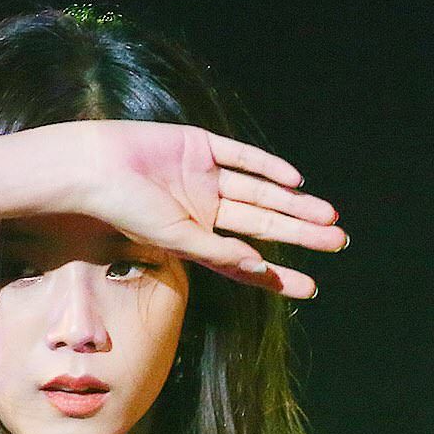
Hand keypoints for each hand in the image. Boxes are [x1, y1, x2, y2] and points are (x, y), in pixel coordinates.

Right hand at [46, 118, 347, 299]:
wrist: (94, 166)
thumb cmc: (125, 211)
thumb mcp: (174, 238)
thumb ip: (215, 251)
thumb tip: (258, 264)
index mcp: (197, 239)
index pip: (247, 262)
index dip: (279, 276)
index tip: (311, 289)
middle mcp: (205, 209)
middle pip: (263, 223)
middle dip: (301, 234)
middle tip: (338, 242)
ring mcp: (204, 177)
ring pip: (260, 193)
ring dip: (294, 204)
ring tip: (328, 216)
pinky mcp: (200, 145)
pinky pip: (241, 156)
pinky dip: (268, 166)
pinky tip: (295, 180)